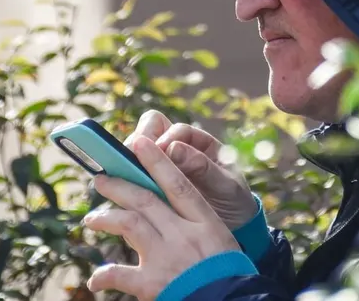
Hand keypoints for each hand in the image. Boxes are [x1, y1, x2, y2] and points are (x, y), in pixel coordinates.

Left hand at [83, 135, 239, 299]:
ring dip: (106, 218)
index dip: (157, 161)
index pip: (178, 184)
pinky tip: (94, 278)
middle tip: (100, 179)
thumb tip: (171, 201)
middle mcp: (183, 234)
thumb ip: (196, 220)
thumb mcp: (220, 238)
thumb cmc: (227, 271)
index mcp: (203, 221)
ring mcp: (166, 257)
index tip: (139, 143)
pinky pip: (121, 274)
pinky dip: (105, 274)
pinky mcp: (152, 283)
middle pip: (146, 200)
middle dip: (120, 185)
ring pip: (129, 224)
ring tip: (90, 220)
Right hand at [127, 111, 256, 229]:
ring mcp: (162, 167)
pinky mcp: (151, 186)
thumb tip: (174, 149)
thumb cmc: (234, 200)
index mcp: (200, 143)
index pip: (176, 130)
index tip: (159, 152)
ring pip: (136, 153)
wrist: (236, 228)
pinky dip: (127, 182)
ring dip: (127, 162)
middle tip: (131, 160)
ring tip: (122, 178)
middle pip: (149, 133)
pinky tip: (122, 195)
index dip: (165, 138)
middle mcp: (178, 149)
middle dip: (139, 144)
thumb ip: (203, 167)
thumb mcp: (226, 185)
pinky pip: (133, 177)